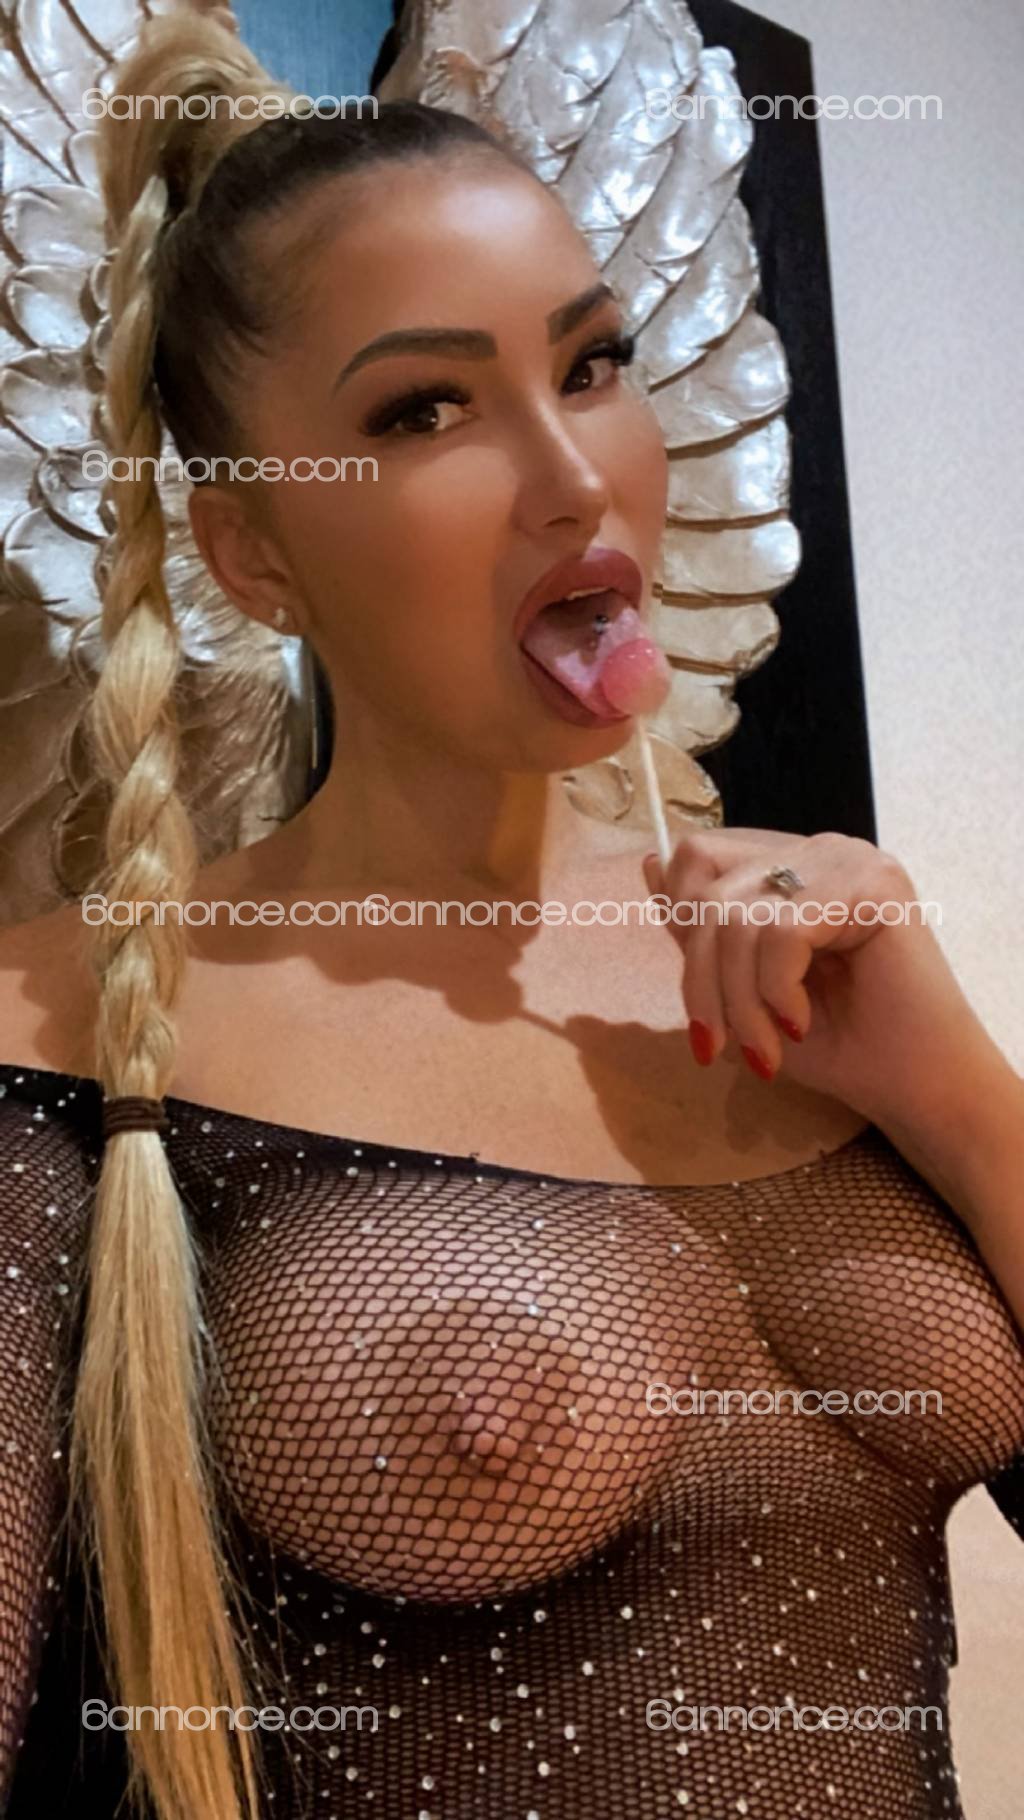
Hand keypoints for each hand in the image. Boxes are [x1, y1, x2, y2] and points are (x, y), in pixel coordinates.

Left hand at [642, 826, 999, 1129]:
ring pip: (739, 915)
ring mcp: (849, 861)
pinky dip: (775, 991)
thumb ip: (703, 930)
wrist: (914, 1087)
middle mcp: (819, 852)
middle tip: (719, 1048)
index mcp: (791, 866)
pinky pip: (781, 930)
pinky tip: (799, 1024)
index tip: (705, 1014)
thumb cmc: (836, 1044)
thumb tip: (650, 862)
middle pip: (708, 889)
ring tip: (766, 1051)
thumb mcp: (745, 986)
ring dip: (740, 1001)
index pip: (699, 859)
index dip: (683, 930)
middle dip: (702, 983)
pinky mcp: (874, 885)